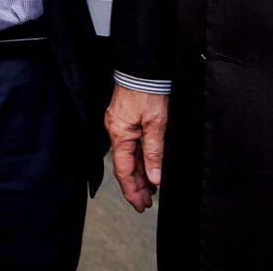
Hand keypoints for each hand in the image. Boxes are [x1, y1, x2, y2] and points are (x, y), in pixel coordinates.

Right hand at [104, 86, 167, 212]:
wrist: (142, 67)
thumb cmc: (148, 90)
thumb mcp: (156, 124)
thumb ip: (154, 152)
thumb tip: (155, 177)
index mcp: (120, 135)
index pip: (124, 171)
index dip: (132, 190)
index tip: (141, 205)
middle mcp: (116, 131)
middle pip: (124, 166)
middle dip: (136, 187)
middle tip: (146, 204)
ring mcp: (119, 125)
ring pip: (128, 157)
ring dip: (138, 174)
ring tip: (149, 190)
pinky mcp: (125, 119)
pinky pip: (130, 146)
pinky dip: (139, 160)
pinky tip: (147, 167)